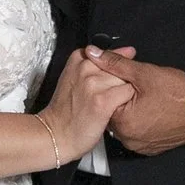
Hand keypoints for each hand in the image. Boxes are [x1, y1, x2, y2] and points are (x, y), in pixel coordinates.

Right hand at [44, 45, 133, 160]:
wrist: (56, 133)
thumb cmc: (66, 110)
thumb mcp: (76, 77)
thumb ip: (99, 64)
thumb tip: (128, 51)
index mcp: (78, 58)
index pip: (110, 54)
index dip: (113, 71)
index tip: (105, 84)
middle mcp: (85, 67)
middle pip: (119, 66)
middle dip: (120, 82)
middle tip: (106, 97)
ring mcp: (94, 83)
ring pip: (126, 79)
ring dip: (123, 93)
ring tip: (108, 105)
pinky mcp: (103, 100)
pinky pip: (128, 93)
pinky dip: (126, 103)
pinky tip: (113, 110)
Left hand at [107, 58, 184, 154]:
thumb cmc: (177, 92)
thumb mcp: (143, 72)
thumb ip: (115, 63)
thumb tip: (93, 52)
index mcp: (123, 122)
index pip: (105, 102)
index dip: (114, 88)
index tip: (129, 83)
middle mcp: (128, 139)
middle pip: (114, 115)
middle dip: (123, 101)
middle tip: (142, 91)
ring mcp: (140, 147)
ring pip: (126, 125)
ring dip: (132, 113)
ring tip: (149, 101)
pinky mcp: (151, 149)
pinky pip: (138, 135)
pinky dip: (142, 124)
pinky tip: (153, 112)